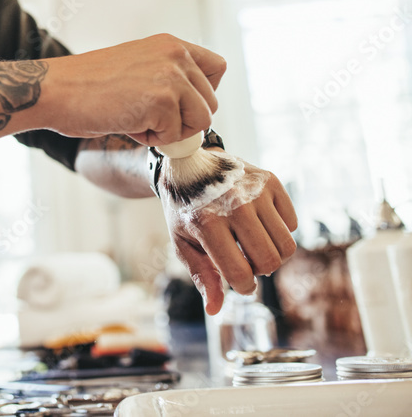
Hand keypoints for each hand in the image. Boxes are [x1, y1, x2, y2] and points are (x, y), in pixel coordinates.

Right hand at [43, 34, 225, 143]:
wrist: (56, 90)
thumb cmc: (86, 86)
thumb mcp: (136, 67)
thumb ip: (165, 76)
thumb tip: (191, 109)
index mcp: (169, 44)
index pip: (216, 69)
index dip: (201, 94)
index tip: (177, 105)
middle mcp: (175, 55)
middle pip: (210, 102)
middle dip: (183, 120)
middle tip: (146, 118)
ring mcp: (171, 76)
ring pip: (200, 121)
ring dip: (170, 131)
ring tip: (136, 119)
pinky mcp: (163, 101)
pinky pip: (175, 136)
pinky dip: (151, 138)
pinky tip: (126, 123)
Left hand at [161, 156, 297, 314]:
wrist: (187, 164)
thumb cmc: (184, 209)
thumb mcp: (182, 242)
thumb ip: (202, 276)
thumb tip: (215, 310)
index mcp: (207, 223)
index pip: (240, 273)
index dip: (243, 287)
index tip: (239, 282)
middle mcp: (235, 204)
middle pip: (270, 261)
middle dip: (259, 271)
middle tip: (244, 260)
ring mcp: (256, 191)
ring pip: (287, 245)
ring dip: (272, 254)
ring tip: (251, 245)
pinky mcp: (272, 181)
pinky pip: (292, 223)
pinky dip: (279, 231)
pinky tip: (258, 224)